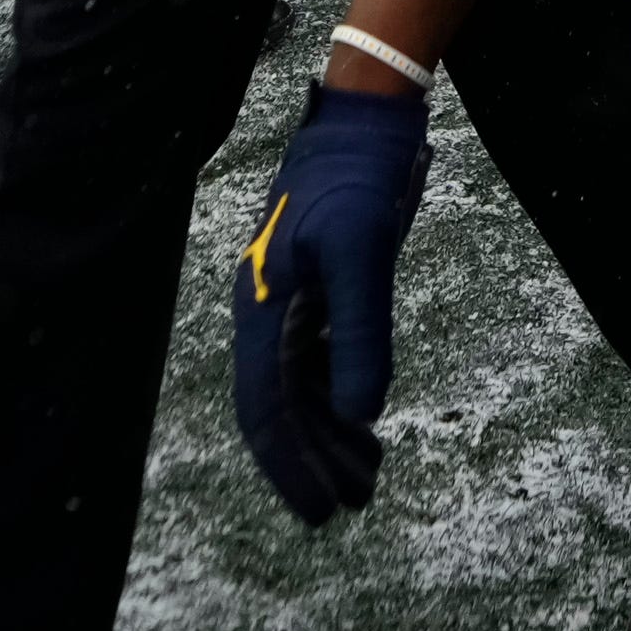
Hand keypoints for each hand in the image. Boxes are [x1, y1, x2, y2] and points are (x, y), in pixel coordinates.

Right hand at [229, 83, 430, 525]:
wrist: (365, 118)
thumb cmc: (359, 179)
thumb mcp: (364, 254)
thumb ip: (362, 332)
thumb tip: (358, 413)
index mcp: (262, 308)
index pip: (267, 408)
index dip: (291, 464)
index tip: (321, 512)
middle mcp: (266, 311)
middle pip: (283, 406)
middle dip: (315, 459)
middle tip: (356, 504)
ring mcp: (290, 300)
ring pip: (302, 387)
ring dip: (331, 434)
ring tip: (368, 476)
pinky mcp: (317, 287)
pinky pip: (319, 360)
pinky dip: (341, 394)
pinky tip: (364, 420)